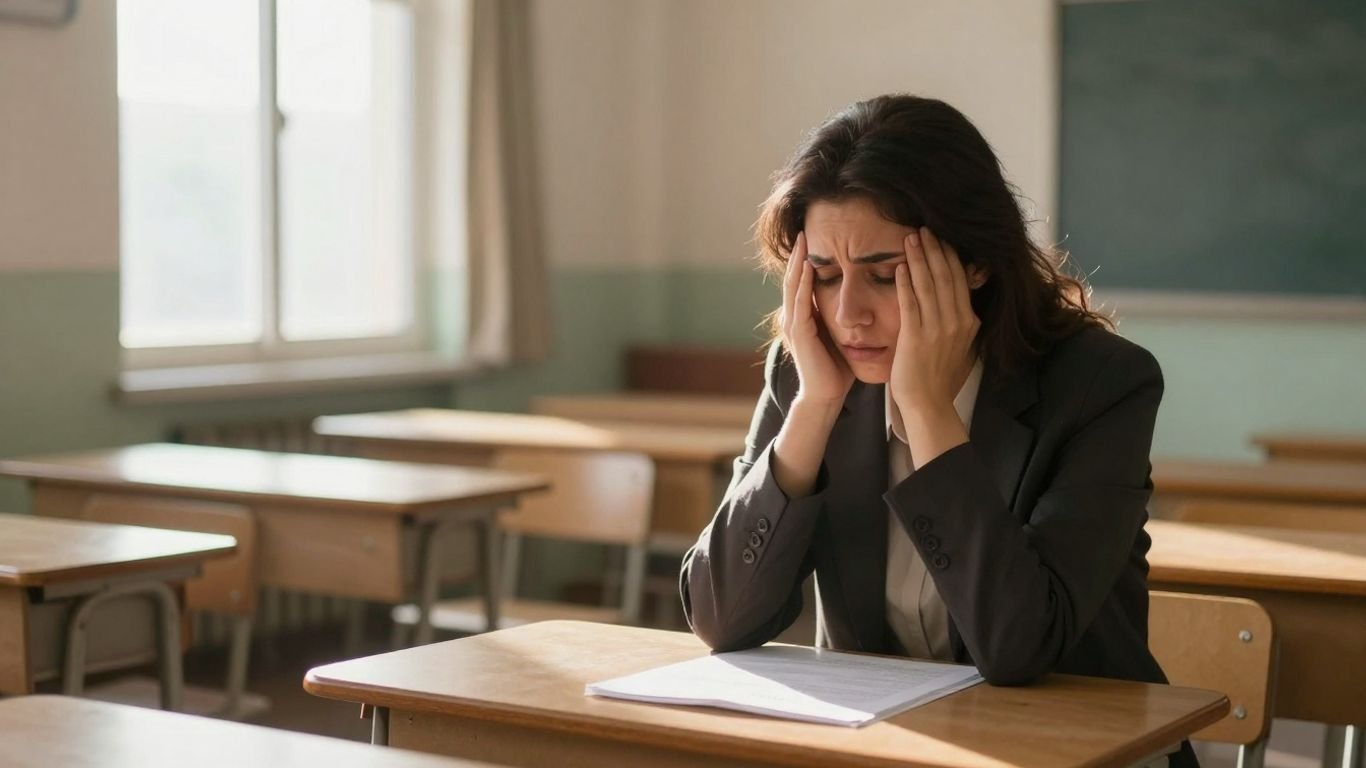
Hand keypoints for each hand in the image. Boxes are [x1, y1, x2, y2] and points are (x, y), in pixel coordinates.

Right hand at [780, 231, 854, 404]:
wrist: (826, 396)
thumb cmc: (836, 369)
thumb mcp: (840, 336)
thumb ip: (842, 318)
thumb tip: (862, 301)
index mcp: (804, 318)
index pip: (803, 283)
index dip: (806, 261)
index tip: (815, 239)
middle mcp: (794, 318)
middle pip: (793, 279)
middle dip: (798, 254)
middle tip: (803, 230)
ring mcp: (794, 325)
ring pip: (793, 286)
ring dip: (797, 262)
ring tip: (802, 241)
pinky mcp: (799, 333)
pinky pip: (800, 302)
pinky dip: (803, 283)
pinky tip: (807, 267)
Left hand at [890, 227, 979, 438]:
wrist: (928, 403)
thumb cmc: (939, 375)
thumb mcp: (960, 343)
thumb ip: (959, 319)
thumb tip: (960, 297)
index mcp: (968, 321)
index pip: (959, 279)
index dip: (949, 255)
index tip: (940, 236)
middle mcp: (956, 322)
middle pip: (946, 276)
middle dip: (935, 249)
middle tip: (924, 227)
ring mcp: (936, 329)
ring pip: (928, 285)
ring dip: (919, 258)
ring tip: (911, 238)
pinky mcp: (916, 337)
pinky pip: (910, 303)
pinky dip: (906, 283)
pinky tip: (901, 266)